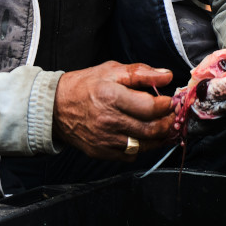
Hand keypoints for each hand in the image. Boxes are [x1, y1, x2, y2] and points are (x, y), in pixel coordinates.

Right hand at [52, 61, 175, 160]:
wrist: (55, 106)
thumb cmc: (84, 86)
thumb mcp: (111, 70)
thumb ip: (141, 73)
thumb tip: (167, 76)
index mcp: (111, 96)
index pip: (151, 107)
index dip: (167, 105)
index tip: (170, 101)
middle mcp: (108, 120)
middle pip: (152, 129)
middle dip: (168, 123)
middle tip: (171, 116)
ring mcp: (105, 139)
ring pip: (144, 146)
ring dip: (158, 138)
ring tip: (160, 127)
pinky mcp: (101, 152)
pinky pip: (130, 155)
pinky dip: (140, 147)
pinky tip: (140, 136)